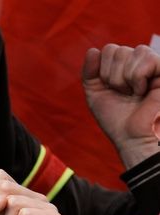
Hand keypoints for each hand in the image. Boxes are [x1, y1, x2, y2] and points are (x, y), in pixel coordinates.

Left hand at [82, 44, 159, 168]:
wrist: (132, 137)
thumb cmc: (116, 119)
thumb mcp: (95, 93)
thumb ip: (90, 72)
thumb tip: (92, 50)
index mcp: (124, 66)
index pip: (108, 50)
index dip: (102, 71)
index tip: (110, 90)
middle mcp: (140, 62)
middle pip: (116, 50)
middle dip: (112, 76)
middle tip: (123, 93)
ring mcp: (154, 65)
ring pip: (130, 51)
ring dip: (124, 78)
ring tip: (133, 93)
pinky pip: (147, 58)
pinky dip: (138, 77)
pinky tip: (143, 91)